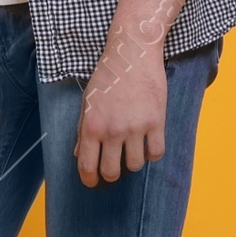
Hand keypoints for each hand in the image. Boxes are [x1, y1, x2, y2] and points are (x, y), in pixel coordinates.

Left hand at [75, 28, 166, 186]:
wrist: (132, 54)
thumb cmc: (107, 76)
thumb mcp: (87, 102)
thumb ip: (82, 129)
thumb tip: (79, 154)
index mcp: (91, 126)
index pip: (87, 166)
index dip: (89, 179)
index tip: (92, 182)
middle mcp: (112, 131)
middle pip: (111, 172)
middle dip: (110, 174)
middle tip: (113, 167)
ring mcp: (135, 128)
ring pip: (135, 165)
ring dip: (133, 161)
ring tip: (132, 149)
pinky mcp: (156, 122)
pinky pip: (156, 153)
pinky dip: (152, 153)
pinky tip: (148, 144)